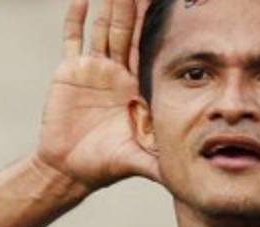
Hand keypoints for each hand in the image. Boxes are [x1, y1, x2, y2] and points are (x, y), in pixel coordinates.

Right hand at [35, 0, 158, 189]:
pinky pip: (72, 39)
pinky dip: (75, 19)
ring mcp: (94, 69)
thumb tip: (189, 177)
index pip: (150, 50)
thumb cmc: (108, 165)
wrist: (71, 168)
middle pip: (128, 32)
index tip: (166, 6)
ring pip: (103, 29)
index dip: (157, 28)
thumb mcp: (140, 160)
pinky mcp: (70, 71)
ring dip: (109, 5)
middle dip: (134, 7)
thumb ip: (162, 163)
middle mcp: (118, 73)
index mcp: (138, 87)